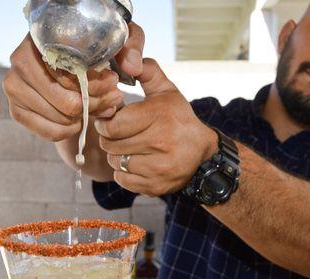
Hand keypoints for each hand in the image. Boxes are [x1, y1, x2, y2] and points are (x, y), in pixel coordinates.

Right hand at [2, 23, 145, 142]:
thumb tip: (132, 67)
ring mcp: (14, 88)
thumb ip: (130, 47)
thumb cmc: (94, 53)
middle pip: (65, 100)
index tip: (113, 83)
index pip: (69, 72)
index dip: (94, 83)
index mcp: (39, 39)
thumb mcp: (117, 43)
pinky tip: (80, 118)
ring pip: (60, 118)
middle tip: (111, 100)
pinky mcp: (17, 112)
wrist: (73, 70)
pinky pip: (50, 132)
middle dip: (93, 104)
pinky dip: (70, 130)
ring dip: (84, 118)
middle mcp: (19, 61)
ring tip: (98, 108)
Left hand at [95, 59, 216, 196]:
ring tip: (128, 148)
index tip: (110, 119)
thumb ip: (148, 72)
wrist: (203, 155)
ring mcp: (158, 168)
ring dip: (116, 156)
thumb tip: (129, 61)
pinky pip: (123, 180)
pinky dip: (124, 173)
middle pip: (110, 144)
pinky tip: (135, 162)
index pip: (113, 125)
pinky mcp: (155, 186)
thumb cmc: (179, 120)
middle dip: (109, 138)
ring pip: (115, 163)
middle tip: (118, 134)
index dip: (106, 122)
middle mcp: (160, 143)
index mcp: (159, 116)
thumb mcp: (167, 91)